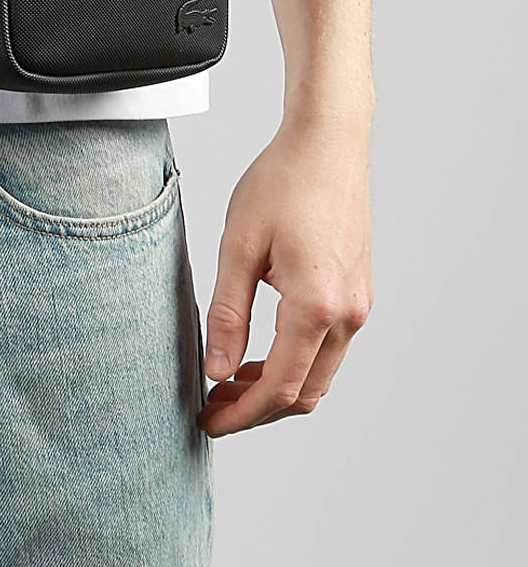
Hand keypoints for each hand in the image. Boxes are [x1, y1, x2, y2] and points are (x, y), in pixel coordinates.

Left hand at [198, 109, 373, 435]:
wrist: (327, 143)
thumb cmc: (281, 182)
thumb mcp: (238, 246)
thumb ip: (226, 313)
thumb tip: (216, 371)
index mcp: (315, 305)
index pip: (280, 388)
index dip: (241, 415)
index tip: (208, 423)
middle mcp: (347, 314)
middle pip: (305, 393)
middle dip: (257, 410)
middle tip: (212, 408)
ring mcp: (359, 305)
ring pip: (320, 375)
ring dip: (276, 388)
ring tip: (228, 382)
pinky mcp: (358, 293)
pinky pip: (329, 348)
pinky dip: (295, 363)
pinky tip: (258, 353)